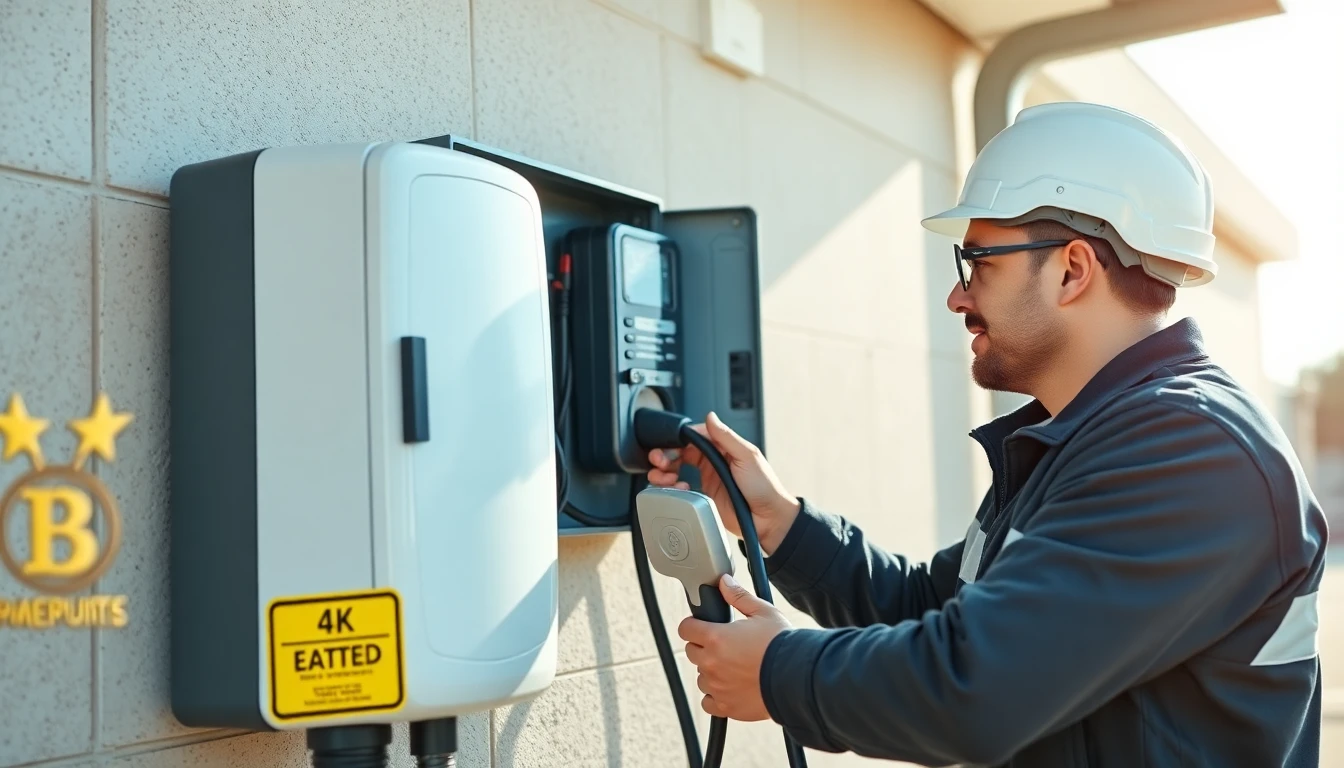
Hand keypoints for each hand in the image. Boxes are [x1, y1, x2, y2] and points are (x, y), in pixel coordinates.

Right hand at [646, 411, 799, 554]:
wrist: (769, 520)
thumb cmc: (765, 488)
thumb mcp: (747, 457)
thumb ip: (727, 437)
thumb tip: (710, 417)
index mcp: (724, 447)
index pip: (694, 436)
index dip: (677, 439)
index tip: (667, 444)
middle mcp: (714, 461)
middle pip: (681, 452)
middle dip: (666, 455)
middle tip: (659, 461)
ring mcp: (708, 478)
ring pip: (677, 469)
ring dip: (665, 471)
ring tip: (663, 477)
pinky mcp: (704, 496)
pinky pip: (681, 488)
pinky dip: (673, 487)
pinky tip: (677, 489)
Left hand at [680, 573, 791, 721]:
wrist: (799, 678)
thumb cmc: (783, 645)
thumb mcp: (764, 612)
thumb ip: (739, 597)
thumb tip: (724, 583)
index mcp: (716, 637)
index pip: (686, 628)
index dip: (693, 625)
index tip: (702, 626)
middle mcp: (711, 663)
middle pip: (692, 652)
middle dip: (704, 646)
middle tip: (724, 645)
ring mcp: (717, 686)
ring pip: (701, 676)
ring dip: (711, 671)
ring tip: (734, 666)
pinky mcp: (726, 706)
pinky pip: (708, 701)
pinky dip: (715, 695)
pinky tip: (730, 687)